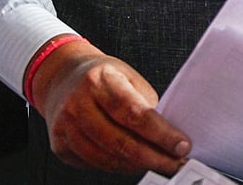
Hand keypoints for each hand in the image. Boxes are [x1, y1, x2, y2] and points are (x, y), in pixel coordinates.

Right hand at [31, 38, 189, 174]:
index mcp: (98, 81)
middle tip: (176, 163)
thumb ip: (146, 104)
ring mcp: (65, 127)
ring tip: (160, 164)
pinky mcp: (60, 145)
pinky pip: (94, 163)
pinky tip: (135, 163)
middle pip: (120, 141)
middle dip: (154, 157)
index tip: (181, 146)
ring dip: (138, 165)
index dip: (161, 134)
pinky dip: (118, 166)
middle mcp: (77, 105)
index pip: (134, 113)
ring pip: (106, 158)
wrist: (62, 77)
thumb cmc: (103, 77)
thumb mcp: (128, 77)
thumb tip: (169, 136)